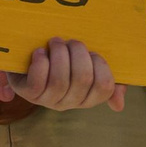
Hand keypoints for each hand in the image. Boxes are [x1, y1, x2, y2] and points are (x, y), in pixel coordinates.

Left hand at [0, 39, 122, 110]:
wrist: (27, 57)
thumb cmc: (63, 59)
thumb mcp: (88, 65)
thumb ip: (107, 80)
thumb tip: (118, 105)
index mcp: (87, 97)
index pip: (104, 86)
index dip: (101, 64)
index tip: (92, 52)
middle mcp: (69, 103)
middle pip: (83, 79)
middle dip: (78, 53)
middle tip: (71, 41)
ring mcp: (48, 100)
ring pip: (60, 81)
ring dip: (59, 54)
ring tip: (55, 42)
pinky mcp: (29, 94)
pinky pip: (38, 83)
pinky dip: (41, 63)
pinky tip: (40, 52)